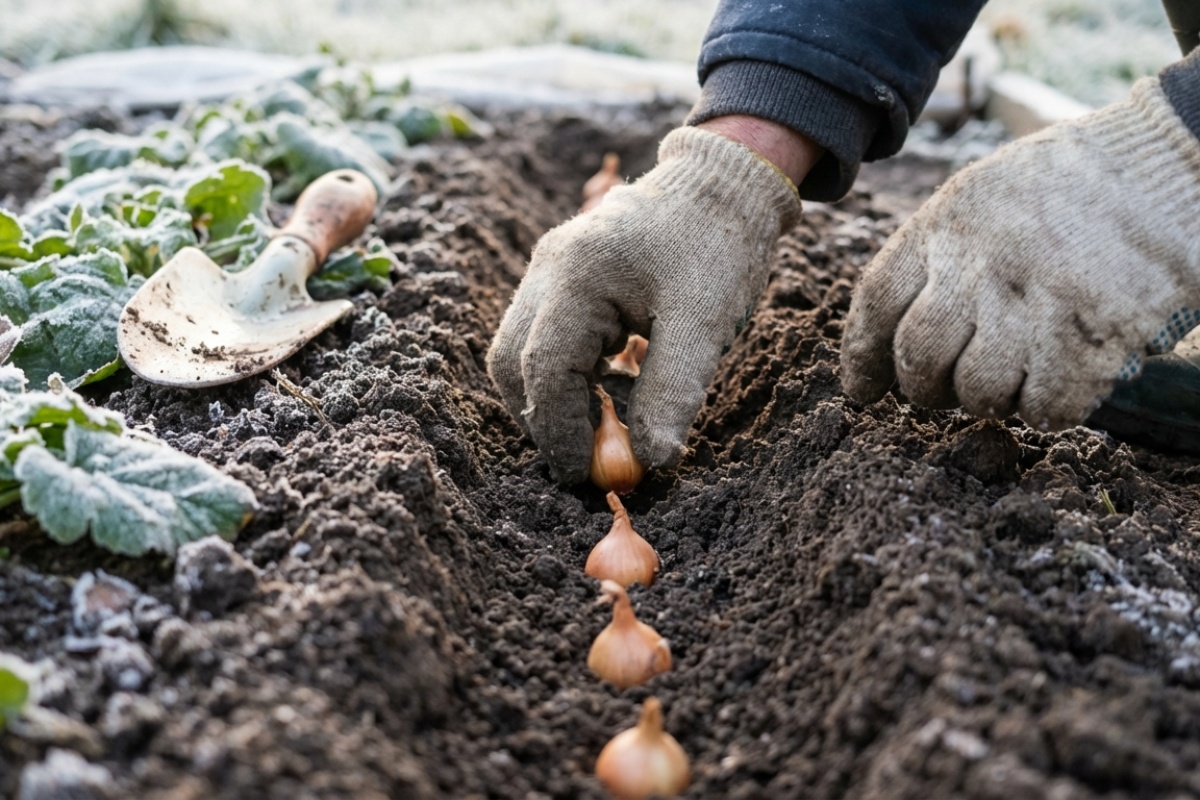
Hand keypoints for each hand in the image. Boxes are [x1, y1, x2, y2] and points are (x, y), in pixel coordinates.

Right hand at [487, 125, 805, 483]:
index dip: (559, 432)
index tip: (586, 476)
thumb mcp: (705, 323)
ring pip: (520, 352)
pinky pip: (543, 338)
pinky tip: (609, 394)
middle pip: (513, 363)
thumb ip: (673, 392)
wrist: (723, 183)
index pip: (544, 368)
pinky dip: (566, 376)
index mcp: (578, 273)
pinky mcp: (561, 277)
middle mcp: (549, 268)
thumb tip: (650, 464)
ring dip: (551, 401)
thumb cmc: (719, 246)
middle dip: (544, 421)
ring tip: (601, 433)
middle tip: (586, 463)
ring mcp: (549, 269)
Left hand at [842, 78, 1199, 429]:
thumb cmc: (1073, 184)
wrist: (1173, 164)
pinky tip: (1057, 389)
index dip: (861, 355)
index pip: (877, 300)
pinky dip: (1045, 411)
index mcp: (948, 222)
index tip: (862, 388)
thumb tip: (892, 327)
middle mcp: (982, 262)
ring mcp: (1037, 299)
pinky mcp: (1094, 332)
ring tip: (1007, 381)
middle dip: (922, 389)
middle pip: (918, 355)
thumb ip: (937, 251)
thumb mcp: (984, 193)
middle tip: (939, 392)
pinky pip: (1046, 406)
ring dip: (986, 401)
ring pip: (978, 390)